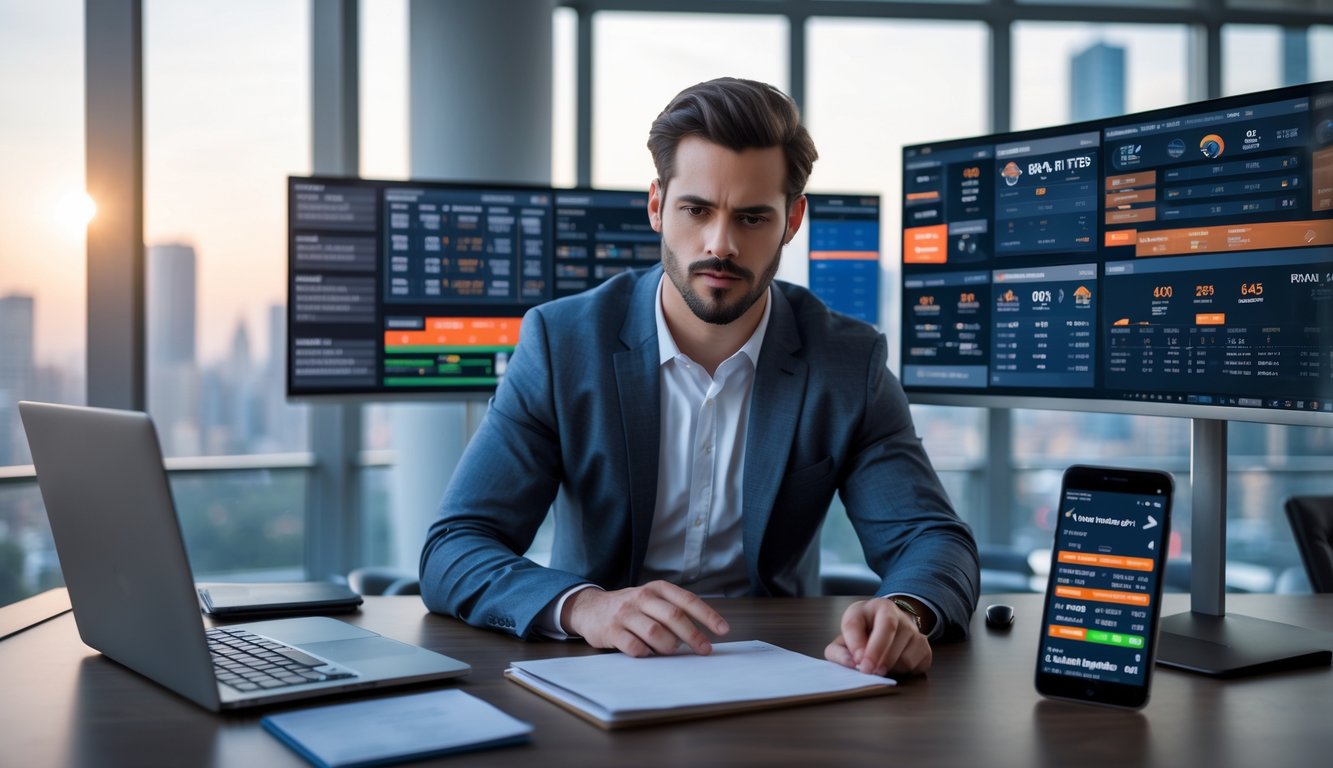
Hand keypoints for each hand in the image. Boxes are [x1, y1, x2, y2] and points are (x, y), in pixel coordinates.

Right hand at [562, 580, 729, 657]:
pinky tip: (647, 653)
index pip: (687, 600)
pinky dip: (646, 654)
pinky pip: (635, 647)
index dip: (707, 615)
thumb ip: (672, 612)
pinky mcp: (612, 630)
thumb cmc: (630, 608)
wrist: (590, 609)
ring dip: (668, 647)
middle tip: (705, 650)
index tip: (723, 630)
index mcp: (657, 589)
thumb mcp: (651, 600)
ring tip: (670, 651)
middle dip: (694, 636)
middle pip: (674, 617)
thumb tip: (701, 636)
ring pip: (656, 633)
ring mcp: (625, 613)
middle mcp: (642, 597)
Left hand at [825, 598, 931, 676]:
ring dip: (889, 666)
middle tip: (867, 671)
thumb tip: (851, 663)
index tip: (857, 661)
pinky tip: (894, 666)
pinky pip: (916, 665)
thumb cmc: (863, 635)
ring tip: (879, 665)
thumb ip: (838, 651)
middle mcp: (896, 613)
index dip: (859, 643)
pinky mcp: (924, 647)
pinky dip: (903, 671)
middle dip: (877, 655)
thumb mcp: (844, 639)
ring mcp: (913, 629)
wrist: (887, 629)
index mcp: (875, 607)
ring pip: (903, 654)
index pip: (867, 620)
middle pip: (888, 630)